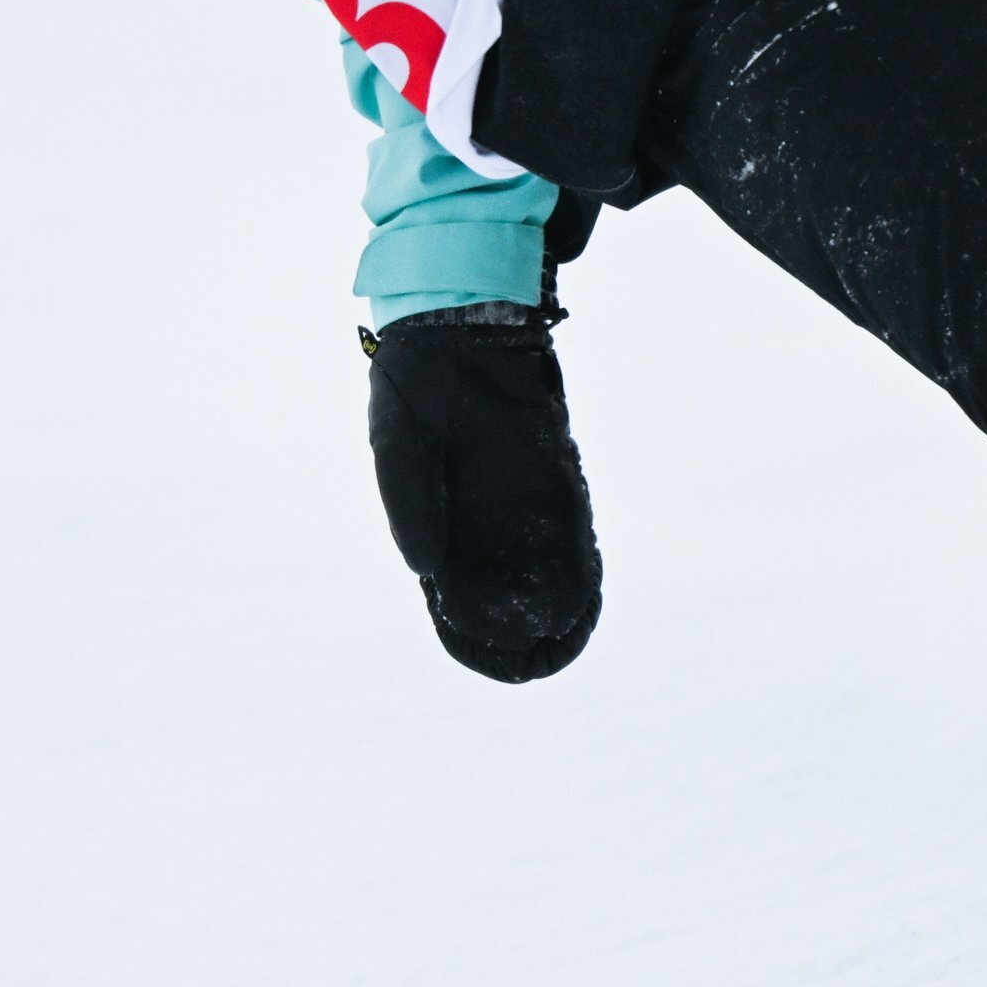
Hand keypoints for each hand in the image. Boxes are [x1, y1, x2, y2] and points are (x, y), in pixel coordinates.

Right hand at [362, 304, 599, 679]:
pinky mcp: (553, 467)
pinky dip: (580, 557)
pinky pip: (570, 521)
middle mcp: (478, 509)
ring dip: (556, 595)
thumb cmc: (413, 384)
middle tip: (536, 662)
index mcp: (433, 512)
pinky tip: (590, 591)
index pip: (448, 580)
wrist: (460, 324)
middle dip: (517, 618)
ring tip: (568, 640)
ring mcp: (518, 491)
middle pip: (501, 577)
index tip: (479, 655)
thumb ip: (408, 508)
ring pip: (540, 557)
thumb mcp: (396, 446)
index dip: (460, 618)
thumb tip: (425, 571)